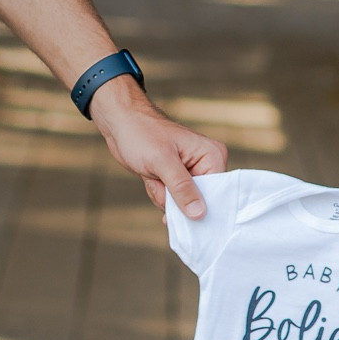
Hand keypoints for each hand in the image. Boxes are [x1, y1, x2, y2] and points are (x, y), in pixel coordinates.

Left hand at [88, 79, 227, 217]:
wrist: (121, 125)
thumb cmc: (142, 133)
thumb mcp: (162, 162)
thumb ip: (182, 188)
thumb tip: (199, 214)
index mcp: (212, 155)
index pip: (217, 193)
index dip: (199, 205)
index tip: (177, 209)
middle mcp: (206, 165)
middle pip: (198, 202)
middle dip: (173, 198)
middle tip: (158, 180)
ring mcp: (191, 173)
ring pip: (181, 204)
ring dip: (162, 195)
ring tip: (152, 174)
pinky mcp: (177, 179)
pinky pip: (171, 200)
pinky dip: (157, 193)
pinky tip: (150, 177)